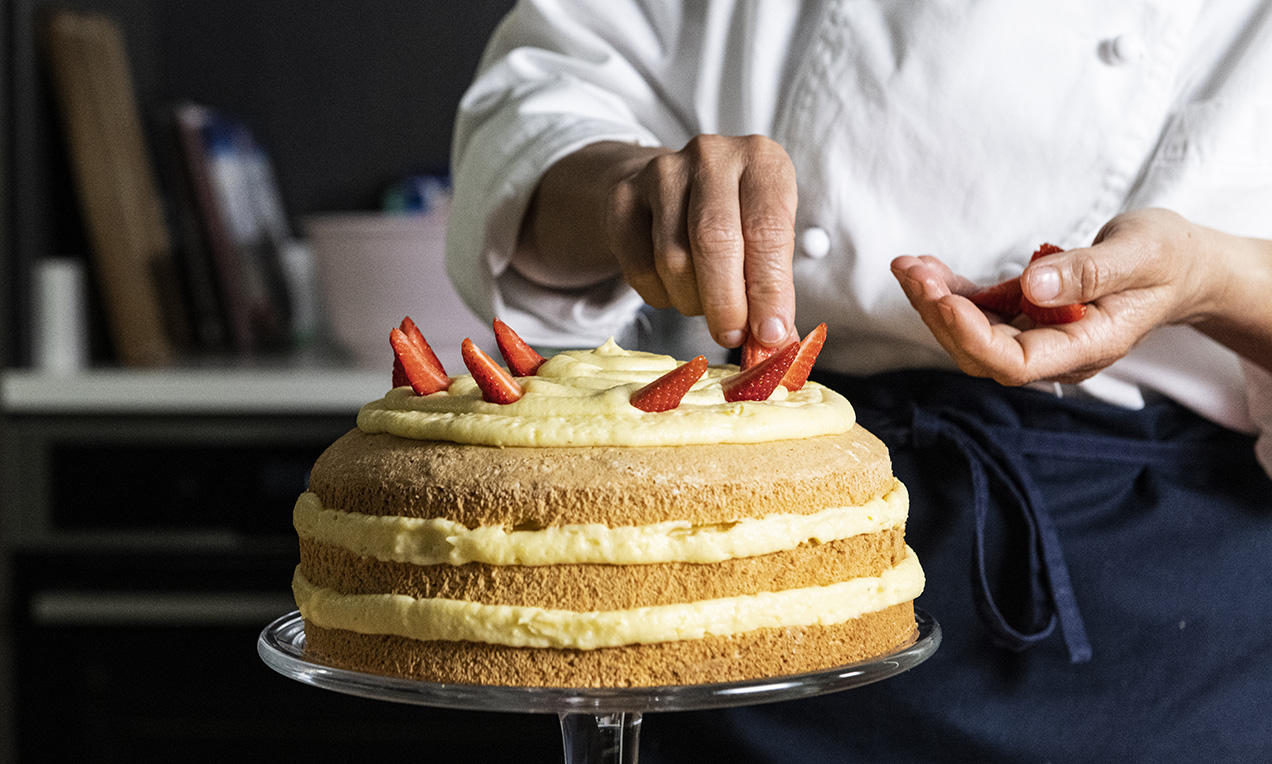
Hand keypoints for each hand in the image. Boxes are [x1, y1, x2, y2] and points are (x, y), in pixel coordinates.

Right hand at [521, 136, 798, 348]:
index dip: (770, 289)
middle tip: (731, 336)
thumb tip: (776, 343)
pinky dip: (661, 296)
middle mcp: (712, 155)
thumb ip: (774, 286)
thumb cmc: (735, 218)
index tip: (770, 333)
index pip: (768, 230)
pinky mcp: (623, 196)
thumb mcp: (766, 239)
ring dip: (693, 301)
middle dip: (726, 302)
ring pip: (674, 259)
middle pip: (715, 242)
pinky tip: (675, 290)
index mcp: (762, 159)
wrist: (671, 187)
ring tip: (705, 305)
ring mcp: (662, 171)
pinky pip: (640, 267)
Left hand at [890, 208, 1253, 383]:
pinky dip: (948, 290)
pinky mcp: (1023, 313)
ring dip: (934, 302)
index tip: (944, 300)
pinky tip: (925, 267)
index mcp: (1087, 346)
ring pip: (971, 334)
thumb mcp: (1141, 253)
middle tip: (913, 272)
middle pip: (982, 352)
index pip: (1017, 363)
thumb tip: (1034, 285)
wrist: (1178, 265)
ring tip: (907, 265)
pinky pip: (977, 311)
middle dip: (940, 315)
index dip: (973, 338)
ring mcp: (1036, 335)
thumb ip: (1090, 272)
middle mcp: (1055, 351)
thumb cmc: (1167, 258)